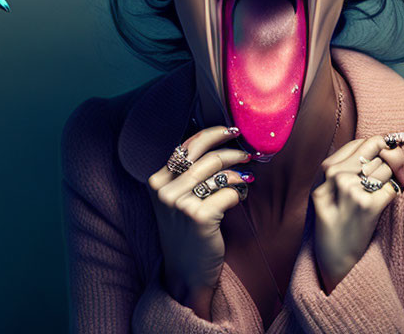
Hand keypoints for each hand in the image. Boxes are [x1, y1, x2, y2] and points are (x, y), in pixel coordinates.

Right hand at [146, 125, 252, 317]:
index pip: (187, 145)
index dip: (212, 133)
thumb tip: (218, 141)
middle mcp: (164, 190)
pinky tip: (242, 196)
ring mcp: (179, 204)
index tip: (231, 130)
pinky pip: (228, 192)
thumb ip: (188, 173)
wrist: (185, 274)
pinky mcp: (198, 217)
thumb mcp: (176, 200)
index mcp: (156, 181)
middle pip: (206, 156)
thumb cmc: (186, 233)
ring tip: (247, 178)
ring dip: (239, 172)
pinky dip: (239, 192)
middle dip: (231, 151)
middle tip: (246, 153)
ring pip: (219, 170)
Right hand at [311, 134, 403, 293]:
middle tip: (397, 171)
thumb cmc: (336, 222)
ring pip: (388, 167)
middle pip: (377, 148)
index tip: (393, 148)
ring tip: (380, 195)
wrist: (334, 260)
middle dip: (393, 158)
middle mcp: (338, 176)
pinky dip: (394, 195)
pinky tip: (382, 205)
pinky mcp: (368, 206)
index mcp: (327, 169)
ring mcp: (352, 190)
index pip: (362, 142)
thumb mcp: (330, 189)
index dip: (382, 145)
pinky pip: (394, 187)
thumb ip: (350, 166)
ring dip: (393, 180)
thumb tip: (387, 144)